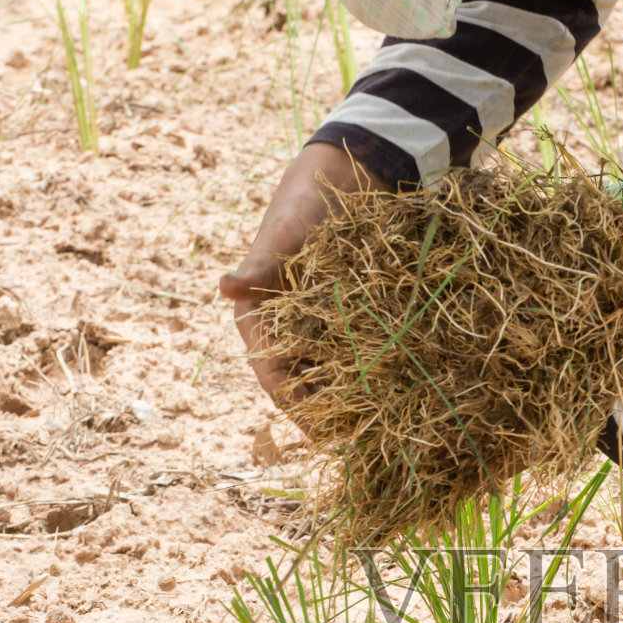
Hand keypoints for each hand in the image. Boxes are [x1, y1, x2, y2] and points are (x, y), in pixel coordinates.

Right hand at [219, 141, 388, 421]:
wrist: (342, 178)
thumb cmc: (302, 204)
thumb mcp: (282, 235)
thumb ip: (258, 266)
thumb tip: (225, 287)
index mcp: (259, 320)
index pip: (274, 375)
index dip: (296, 405)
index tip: (322, 433)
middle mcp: (286, 332)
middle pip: (302, 385)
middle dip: (327, 414)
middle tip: (359, 444)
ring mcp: (317, 329)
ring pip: (329, 377)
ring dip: (351, 403)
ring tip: (380, 431)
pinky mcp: (346, 320)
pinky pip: (356, 356)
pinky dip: (371, 376)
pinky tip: (397, 396)